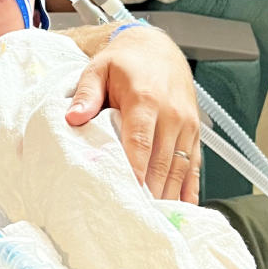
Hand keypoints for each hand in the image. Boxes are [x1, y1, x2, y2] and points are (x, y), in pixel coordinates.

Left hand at [66, 26, 201, 203]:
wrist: (156, 48)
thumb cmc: (123, 62)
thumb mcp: (98, 69)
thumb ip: (86, 94)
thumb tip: (72, 118)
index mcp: (146, 99)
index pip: (140, 141)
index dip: (135, 170)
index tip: (128, 193)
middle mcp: (172, 114)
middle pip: (161, 160)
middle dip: (150, 190)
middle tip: (136, 217)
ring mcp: (186, 124)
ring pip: (179, 166)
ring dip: (168, 194)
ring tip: (155, 219)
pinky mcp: (194, 131)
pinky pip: (194, 164)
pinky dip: (189, 187)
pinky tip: (182, 208)